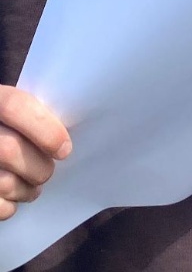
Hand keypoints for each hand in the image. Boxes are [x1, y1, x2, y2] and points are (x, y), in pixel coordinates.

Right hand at [0, 86, 70, 218]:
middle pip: (9, 150)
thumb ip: (33, 113)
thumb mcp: (13, 107)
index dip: (45, 129)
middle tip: (47, 172)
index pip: (15, 106)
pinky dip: (8, 206)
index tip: (64, 150)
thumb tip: (65, 140)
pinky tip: (12, 199)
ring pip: (2, 181)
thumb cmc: (8, 124)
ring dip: (26, 190)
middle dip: (38, 167)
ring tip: (33, 186)